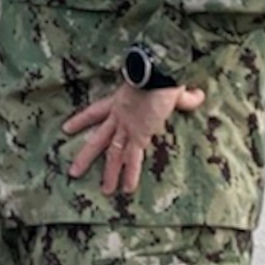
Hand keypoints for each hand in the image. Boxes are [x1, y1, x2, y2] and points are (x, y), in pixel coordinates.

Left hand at [62, 83, 206, 194]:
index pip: (95, 112)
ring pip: (113, 154)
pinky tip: (126, 190)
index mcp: (119, 101)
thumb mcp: (169, 87)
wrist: (156, 72)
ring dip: (108, 174)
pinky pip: (133, 158)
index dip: (81, 120)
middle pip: (98, 139)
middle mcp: (119, 117)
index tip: (66, 128)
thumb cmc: (160, 74)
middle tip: (73, 172)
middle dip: (86, 156)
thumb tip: (198, 95)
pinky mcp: (139, 135)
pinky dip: (130, 175)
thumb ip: (183, 97)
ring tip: (104, 192)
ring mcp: (127, 127)